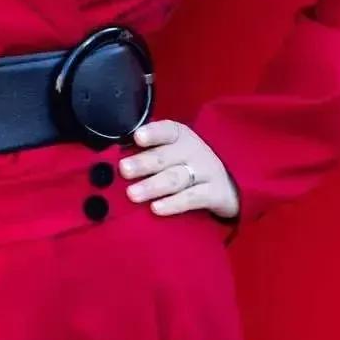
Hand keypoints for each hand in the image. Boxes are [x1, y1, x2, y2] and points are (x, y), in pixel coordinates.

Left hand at [118, 118, 240, 219]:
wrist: (230, 183)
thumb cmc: (188, 165)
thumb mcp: (174, 151)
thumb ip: (148, 152)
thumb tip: (108, 159)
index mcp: (181, 136)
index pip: (167, 130)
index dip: (152, 133)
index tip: (136, 137)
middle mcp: (194, 150)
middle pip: (165, 156)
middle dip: (143, 163)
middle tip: (124, 170)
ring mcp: (206, 171)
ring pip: (176, 178)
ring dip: (153, 186)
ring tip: (132, 194)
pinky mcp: (215, 194)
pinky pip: (192, 199)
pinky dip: (174, 204)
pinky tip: (156, 209)